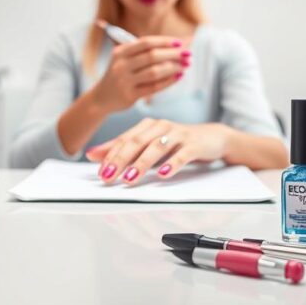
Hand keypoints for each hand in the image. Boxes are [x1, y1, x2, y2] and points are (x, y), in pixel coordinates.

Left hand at [85, 119, 228, 184]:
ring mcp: (178, 135)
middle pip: (138, 142)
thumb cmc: (178, 142)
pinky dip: (172, 164)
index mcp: (148, 126)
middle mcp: (161, 127)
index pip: (125, 140)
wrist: (213, 138)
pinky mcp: (194, 144)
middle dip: (121, 160)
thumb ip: (123, 148)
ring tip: (131, 178)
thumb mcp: (149, 144)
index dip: (111, 155)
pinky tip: (163, 174)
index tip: (100, 172)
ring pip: (157, 147)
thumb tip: (92, 154)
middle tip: (109, 176)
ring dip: (142, 163)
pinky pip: (182, 154)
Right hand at [89, 36, 190, 112]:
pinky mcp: (130, 95)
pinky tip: (178, 77)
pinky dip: (168, 81)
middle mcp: (121, 65)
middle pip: (152, 56)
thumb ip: (144, 51)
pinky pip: (154, 87)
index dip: (164, 41)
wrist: (101, 98)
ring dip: (173, 68)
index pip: (146, 42)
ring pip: (154, 72)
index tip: (180, 42)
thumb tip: (176, 45)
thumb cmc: (120, 74)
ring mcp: (125, 81)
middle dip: (173, 54)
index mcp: (121, 52)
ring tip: (185, 66)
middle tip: (188, 54)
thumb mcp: (124, 59)